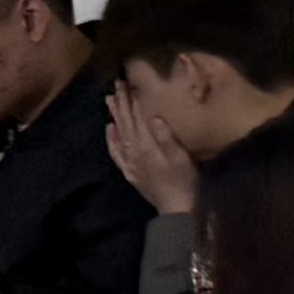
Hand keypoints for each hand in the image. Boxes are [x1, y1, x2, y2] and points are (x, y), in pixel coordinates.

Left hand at [100, 82, 198, 215]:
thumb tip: (153, 116)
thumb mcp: (180, 157)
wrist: (176, 209)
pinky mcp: (130, 172)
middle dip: (121, 104)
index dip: (131, 101)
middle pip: (125, 123)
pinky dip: (111, 140)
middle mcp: (134, 152)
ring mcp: (130, 163)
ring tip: (109, 100)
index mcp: (147, 146)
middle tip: (115, 86)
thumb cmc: (184, 181)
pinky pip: (116, 153)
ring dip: (114, 117)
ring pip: (118, 135)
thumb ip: (166, 137)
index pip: (136, 118)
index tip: (125, 84)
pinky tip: (109, 130)